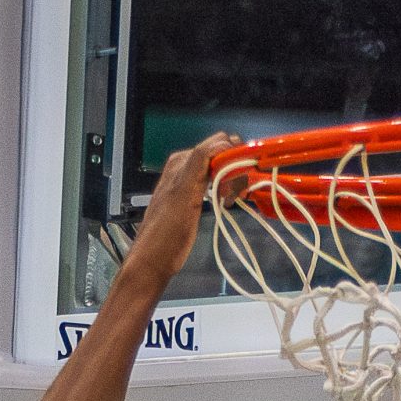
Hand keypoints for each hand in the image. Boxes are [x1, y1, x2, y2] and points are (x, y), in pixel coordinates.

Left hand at [119, 132, 240, 287]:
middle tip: (238, 191)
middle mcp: (185, 167)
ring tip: (232, 199)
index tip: (245, 173)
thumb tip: (222, 142)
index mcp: (181, 161)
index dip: (234, 154)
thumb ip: (199, 163)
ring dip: (232, 180)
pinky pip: (215, 182)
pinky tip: (226, 201)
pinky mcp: (193, 196)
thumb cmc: (167, 231)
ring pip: (220, 169)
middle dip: (235, 168)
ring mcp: (189, 181)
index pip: (217, 143)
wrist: (155, 258)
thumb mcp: (184, 192)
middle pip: (221, 155)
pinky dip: (226, 189)